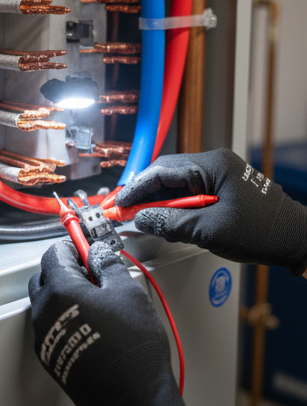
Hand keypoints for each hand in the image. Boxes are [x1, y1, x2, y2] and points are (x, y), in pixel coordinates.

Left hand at [28, 240, 197, 405]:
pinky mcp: (50, 356)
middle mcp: (44, 312)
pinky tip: (90, 324)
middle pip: (44, 277)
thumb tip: (99, 252)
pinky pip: (49, 326)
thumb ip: (108, 266)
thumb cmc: (132, 349)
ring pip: (45, 303)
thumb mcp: (128, 294)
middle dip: (64, 269)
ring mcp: (44, 336)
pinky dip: (63, 317)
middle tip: (92, 272)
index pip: (54, 255)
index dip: (72, 246)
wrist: (131, 400)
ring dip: (63, 294)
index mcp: (60, 291)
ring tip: (95, 300)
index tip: (86, 246)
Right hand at [116, 148, 306, 274]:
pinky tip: (163, 218)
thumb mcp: (209, 230)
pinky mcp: (223, 187)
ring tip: (139, 217)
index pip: (161, 171)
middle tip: (123, 211)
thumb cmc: (264, 232)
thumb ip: (170, 223)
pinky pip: (189, 192)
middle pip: (166, 174)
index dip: (135, 189)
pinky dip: (173, 205)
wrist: (298, 241)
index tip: (118, 204)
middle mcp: (215, 164)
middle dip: (142, 193)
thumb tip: (141, 220)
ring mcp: (220, 175)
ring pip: (176, 183)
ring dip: (157, 201)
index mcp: (212, 165)